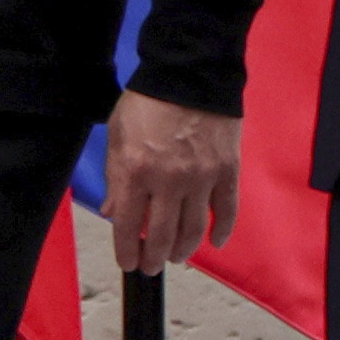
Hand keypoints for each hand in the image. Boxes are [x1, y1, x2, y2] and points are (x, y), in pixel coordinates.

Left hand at [103, 93, 240, 275]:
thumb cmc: (148, 101)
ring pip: (193, 228)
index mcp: (135, 171)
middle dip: (154, 257)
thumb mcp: (117, 134)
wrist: (190, 73)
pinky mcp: (227, 170)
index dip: (126, 250)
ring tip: (176, 257)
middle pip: (161, 235)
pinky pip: (226, 209)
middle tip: (152, 267)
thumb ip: (114, 176)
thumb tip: (112, 211)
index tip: (128, 263)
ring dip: (183, 249)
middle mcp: (168, 180)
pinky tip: (215, 242)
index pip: (127, 225)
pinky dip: (222, 230)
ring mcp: (201, 177)